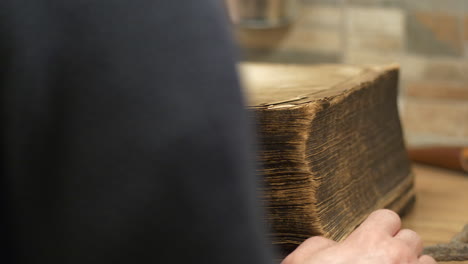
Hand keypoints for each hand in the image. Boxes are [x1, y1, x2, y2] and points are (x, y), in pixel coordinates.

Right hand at [282, 209, 436, 263]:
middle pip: (412, 238)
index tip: (372, 237)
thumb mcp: (305, 257)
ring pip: (426, 261)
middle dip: (399, 246)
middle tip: (382, 258)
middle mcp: (395, 256)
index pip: (389, 217)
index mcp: (370, 240)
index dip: (379, 226)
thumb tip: (332, 245)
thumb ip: (323, 244)